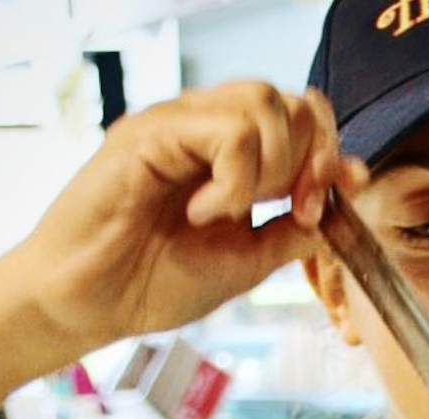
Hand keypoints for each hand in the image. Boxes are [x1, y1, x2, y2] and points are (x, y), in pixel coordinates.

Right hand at [12, 81, 358, 353]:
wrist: (93, 305)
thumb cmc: (155, 284)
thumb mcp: (247, 263)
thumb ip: (289, 233)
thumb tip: (334, 203)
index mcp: (231, 158)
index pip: (300, 119)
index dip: (329, 154)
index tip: (332, 196)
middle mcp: (205, 131)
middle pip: (290, 102)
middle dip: (310, 160)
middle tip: (292, 211)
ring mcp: (178, 127)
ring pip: (263, 103)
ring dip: (274, 167)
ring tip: (238, 213)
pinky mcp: (150, 133)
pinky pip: (226, 132)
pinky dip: (235, 180)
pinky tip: (205, 214)